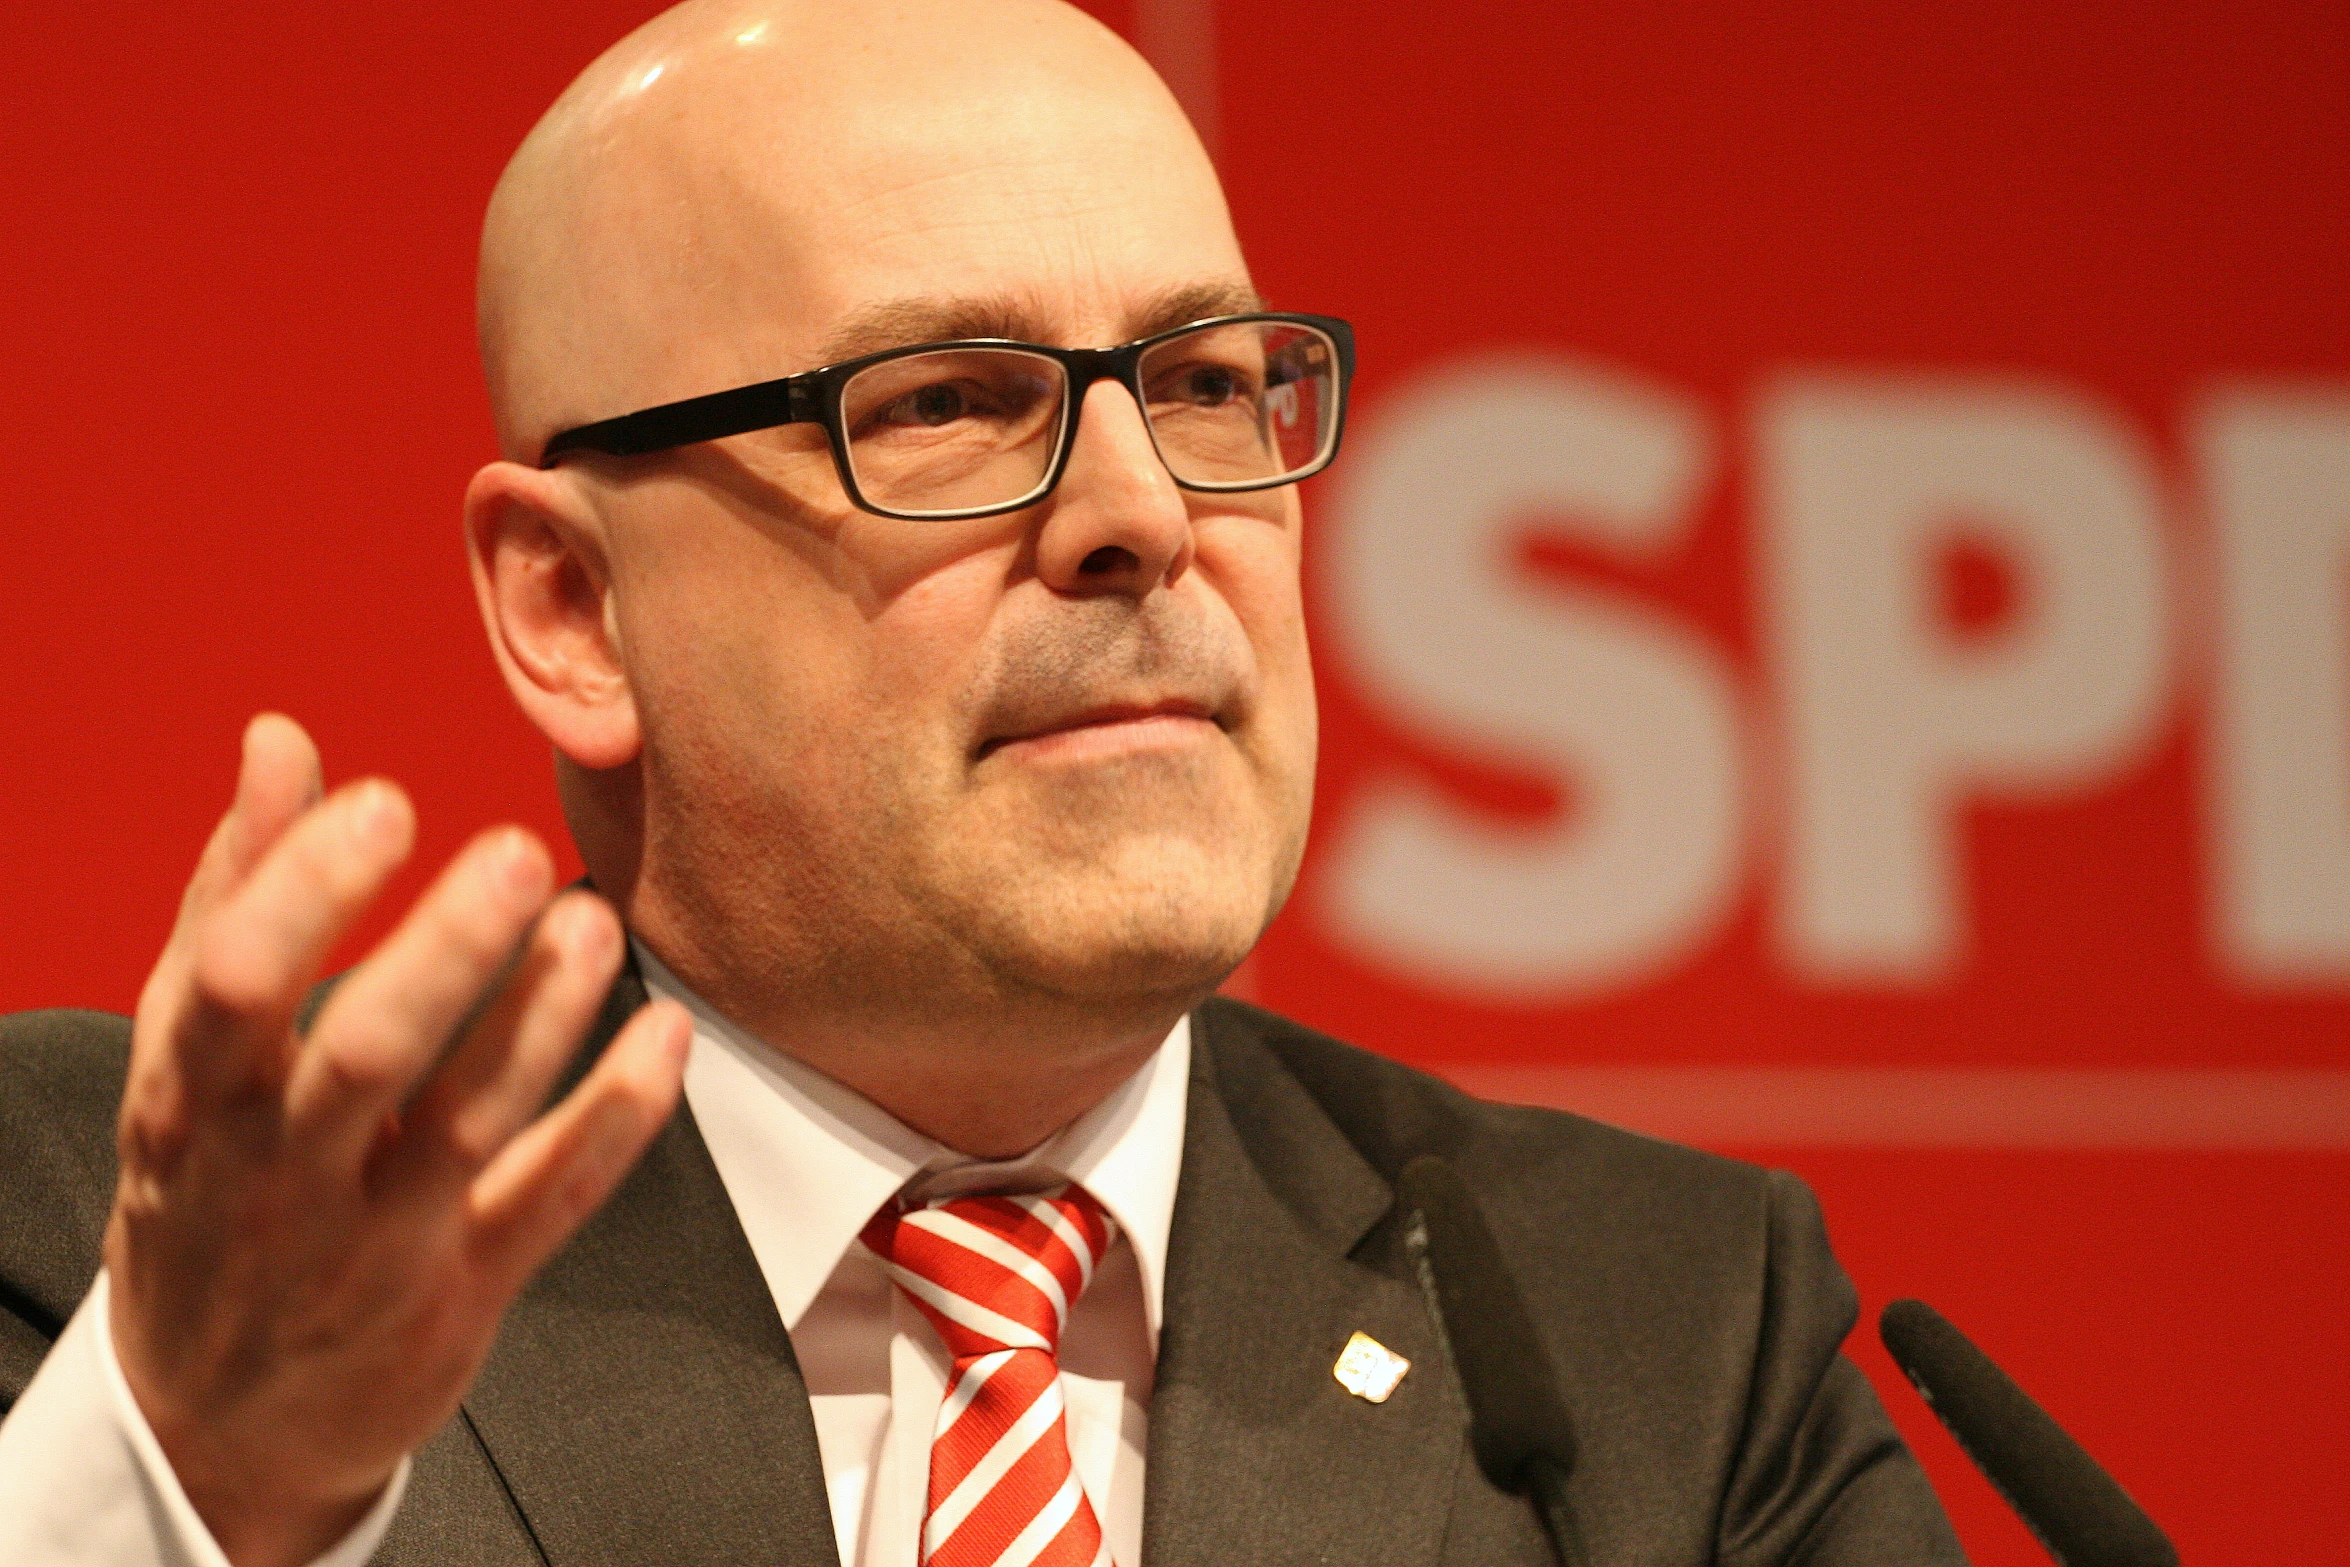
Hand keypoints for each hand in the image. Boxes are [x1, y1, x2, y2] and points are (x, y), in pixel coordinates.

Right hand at [102, 715, 689, 1566]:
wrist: (219, 1419)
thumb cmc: (209, 1191)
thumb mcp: (187, 1054)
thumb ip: (235, 891)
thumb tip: (281, 740)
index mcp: (193, 1100)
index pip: (234, 988)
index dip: (304, 891)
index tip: (384, 800)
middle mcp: (280, 1174)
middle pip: (362, 1058)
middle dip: (443, 955)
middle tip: (518, 853)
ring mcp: (377, 1242)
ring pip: (468, 1128)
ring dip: (541, 1022)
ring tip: (595, 922)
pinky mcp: (463, 1293)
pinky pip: (552, 1201)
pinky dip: (615, 1119)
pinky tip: (667, 1036)